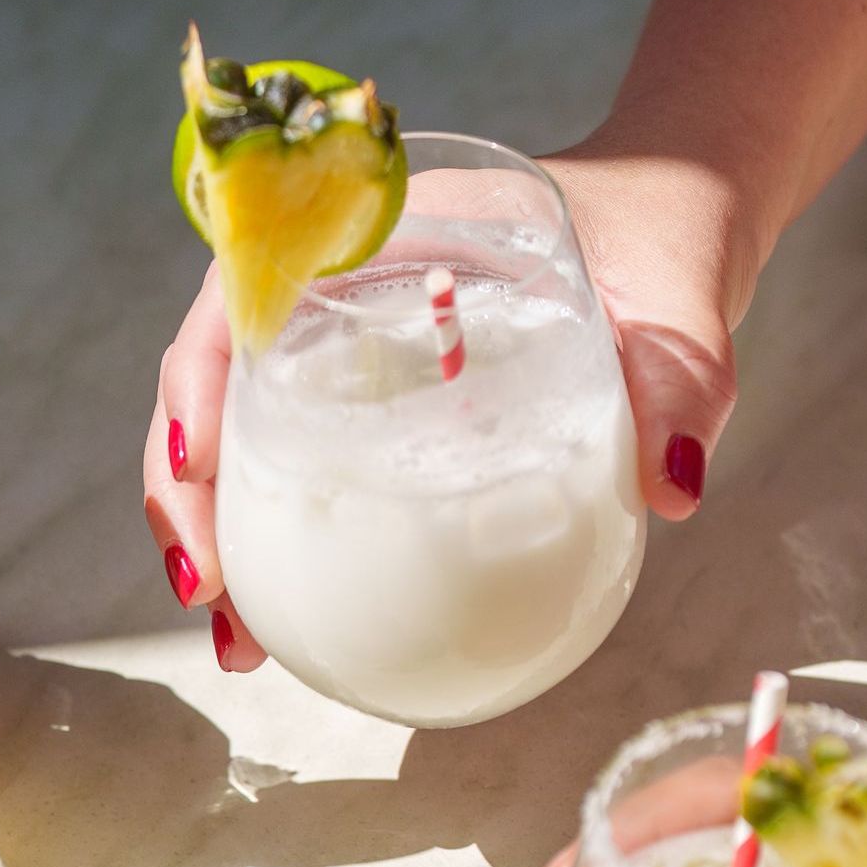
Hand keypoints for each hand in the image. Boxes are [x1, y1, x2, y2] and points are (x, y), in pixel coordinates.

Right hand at [140, 136, 756, 671]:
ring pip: (241, 433)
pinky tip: (285, 631)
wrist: (675, 230)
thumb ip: (679, 380)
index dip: (202, 374)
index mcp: (383, 222)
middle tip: (211, 596)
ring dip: (219, 534)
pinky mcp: (372, 403)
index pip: (248, 283)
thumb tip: (671, 486)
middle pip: (215, 376)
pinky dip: (278, 544)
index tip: (201, 465)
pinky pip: (298, 466)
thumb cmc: (664, 241)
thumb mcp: (679, 303)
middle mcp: (340, 280)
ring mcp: (347, 346)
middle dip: (187, 490)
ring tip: (238, 644)